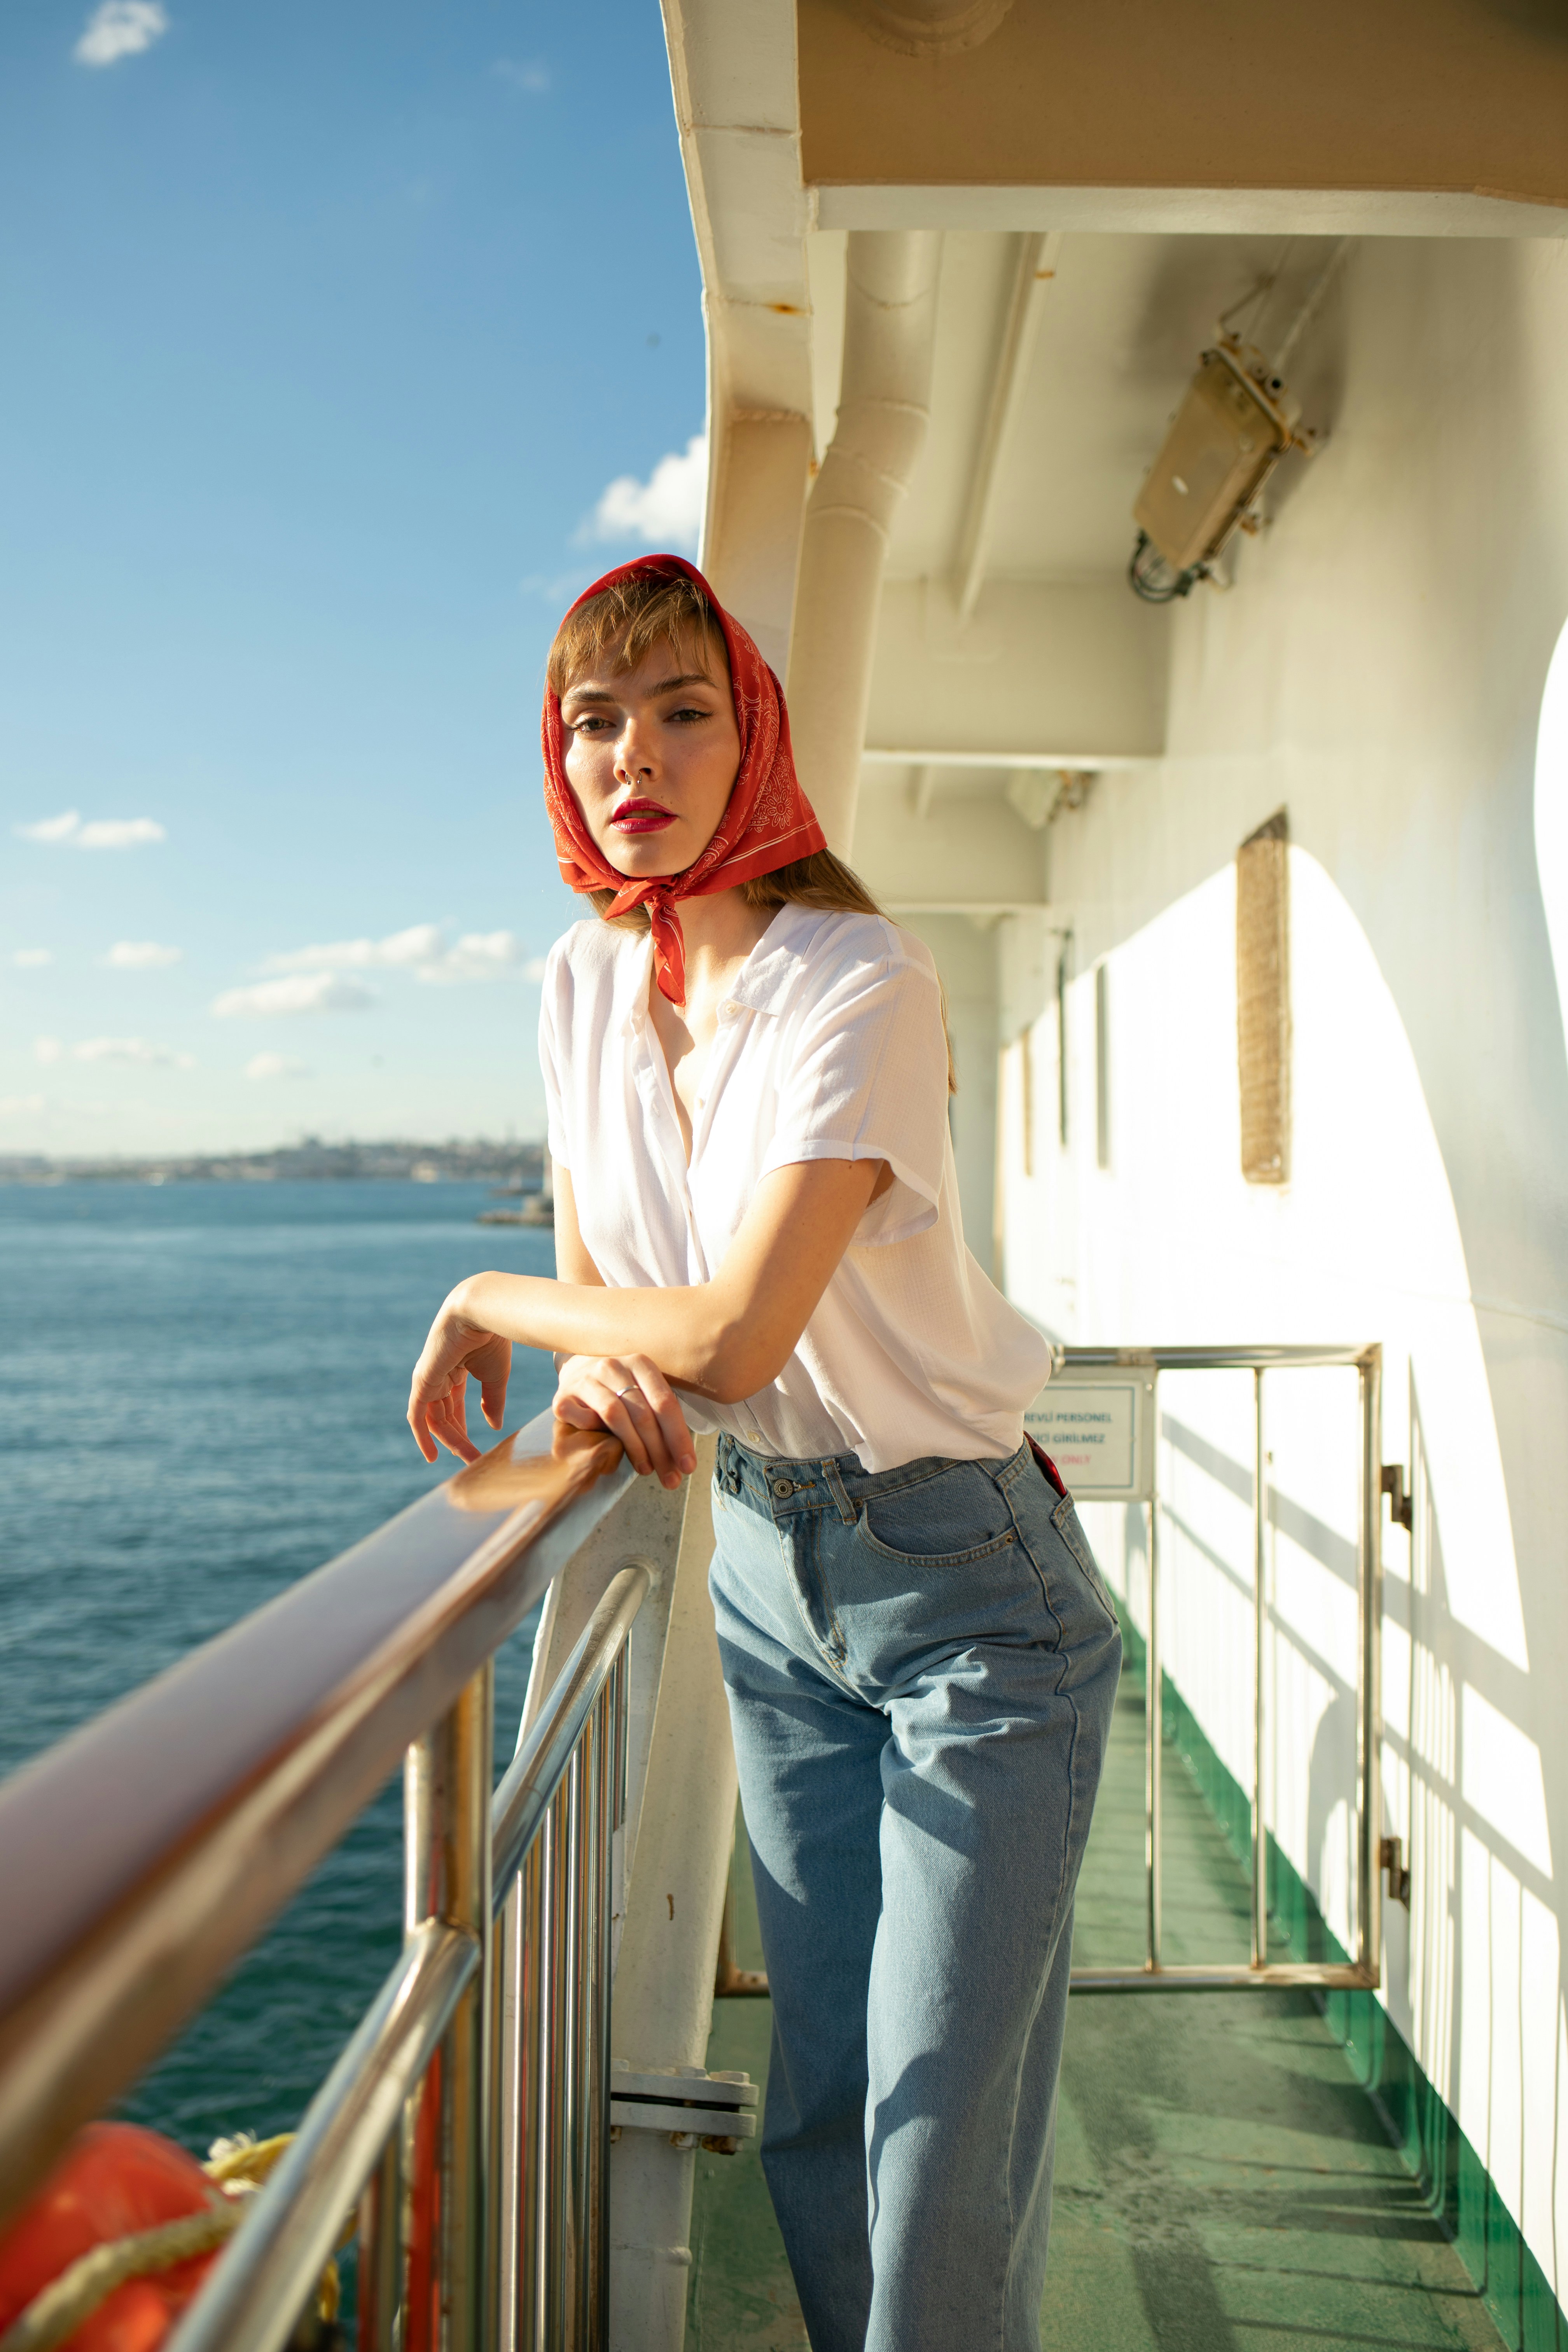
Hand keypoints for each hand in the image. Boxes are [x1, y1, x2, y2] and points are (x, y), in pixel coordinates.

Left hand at [408, 1293, 512, 1464]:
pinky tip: (432, 1455)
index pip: (455, 1405)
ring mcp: (428, 1379)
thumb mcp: (495, 1377)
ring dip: (451, 1441)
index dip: (463, 1428)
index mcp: (456, 1369)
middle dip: (459, 1438)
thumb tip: (494, 1426)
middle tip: (475, 1460)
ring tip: (469, 1459)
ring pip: (435, 1419)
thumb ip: (493, 1401)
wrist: (482, 1313)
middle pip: (444, 1415)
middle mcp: (439, 1375)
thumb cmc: (492, 1338)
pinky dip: (422, 1436)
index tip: (478, 1450)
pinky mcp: (422, 1382)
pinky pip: (417, 1415)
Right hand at [553, 1354, 695, 1489]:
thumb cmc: (619, 1389)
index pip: (665, 1402)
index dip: (678, 1436)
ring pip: (615, 1416)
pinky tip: (609, 1449)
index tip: (688, 1466)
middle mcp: (613, 1367)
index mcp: (640, 1363)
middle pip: (642, 1413)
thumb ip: (660, 1418)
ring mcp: (586, 1380)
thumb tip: (682, 1461)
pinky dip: (598, 1435)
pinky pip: (585, 1420)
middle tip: (671, 1479)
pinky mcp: (563, 1397)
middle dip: (660, 1451)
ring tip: (647, 1470)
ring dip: (635, 1448)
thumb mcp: (643, 1392)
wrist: (577, 1370)